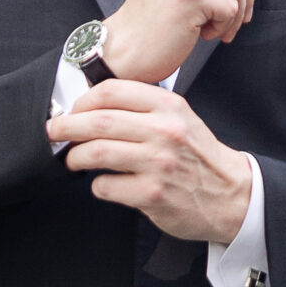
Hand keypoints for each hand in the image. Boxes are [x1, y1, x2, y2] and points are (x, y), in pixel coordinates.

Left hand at [48, 81, 253, 244]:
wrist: (232, 194)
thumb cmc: (198, 156)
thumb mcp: (180, 118)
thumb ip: (144, 107)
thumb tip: (93, 107)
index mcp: (168, 106)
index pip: (112, 91)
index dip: (82, 101)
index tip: (72, 110)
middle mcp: (164, 131)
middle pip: (98, 121)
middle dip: (66, 127)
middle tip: (53, 132)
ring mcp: (158, 164)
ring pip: (97, 152)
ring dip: (76, 157)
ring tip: (72, 160)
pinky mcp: (152, 194)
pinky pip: (106, 186)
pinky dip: (97, 185)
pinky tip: (104, 184)